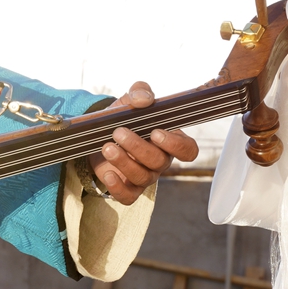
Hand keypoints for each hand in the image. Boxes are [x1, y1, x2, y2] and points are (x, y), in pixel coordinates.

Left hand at [85, 81, 199, 204]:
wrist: (99, 135)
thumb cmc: (124, 119)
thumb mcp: (130, 100)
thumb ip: (140, 91)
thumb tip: (144, 99)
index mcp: (169, 141)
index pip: (188, 150)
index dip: (176, 145)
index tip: (156, 133)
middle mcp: (160, 161)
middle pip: (159, 161)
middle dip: (138, 147)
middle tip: (118, 132)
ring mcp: (145, 176)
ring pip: (142, 176)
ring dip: (124, 161)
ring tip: (107, 147)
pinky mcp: (127, 188)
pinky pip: (128, 196)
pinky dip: (117, 188)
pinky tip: (107, 174)